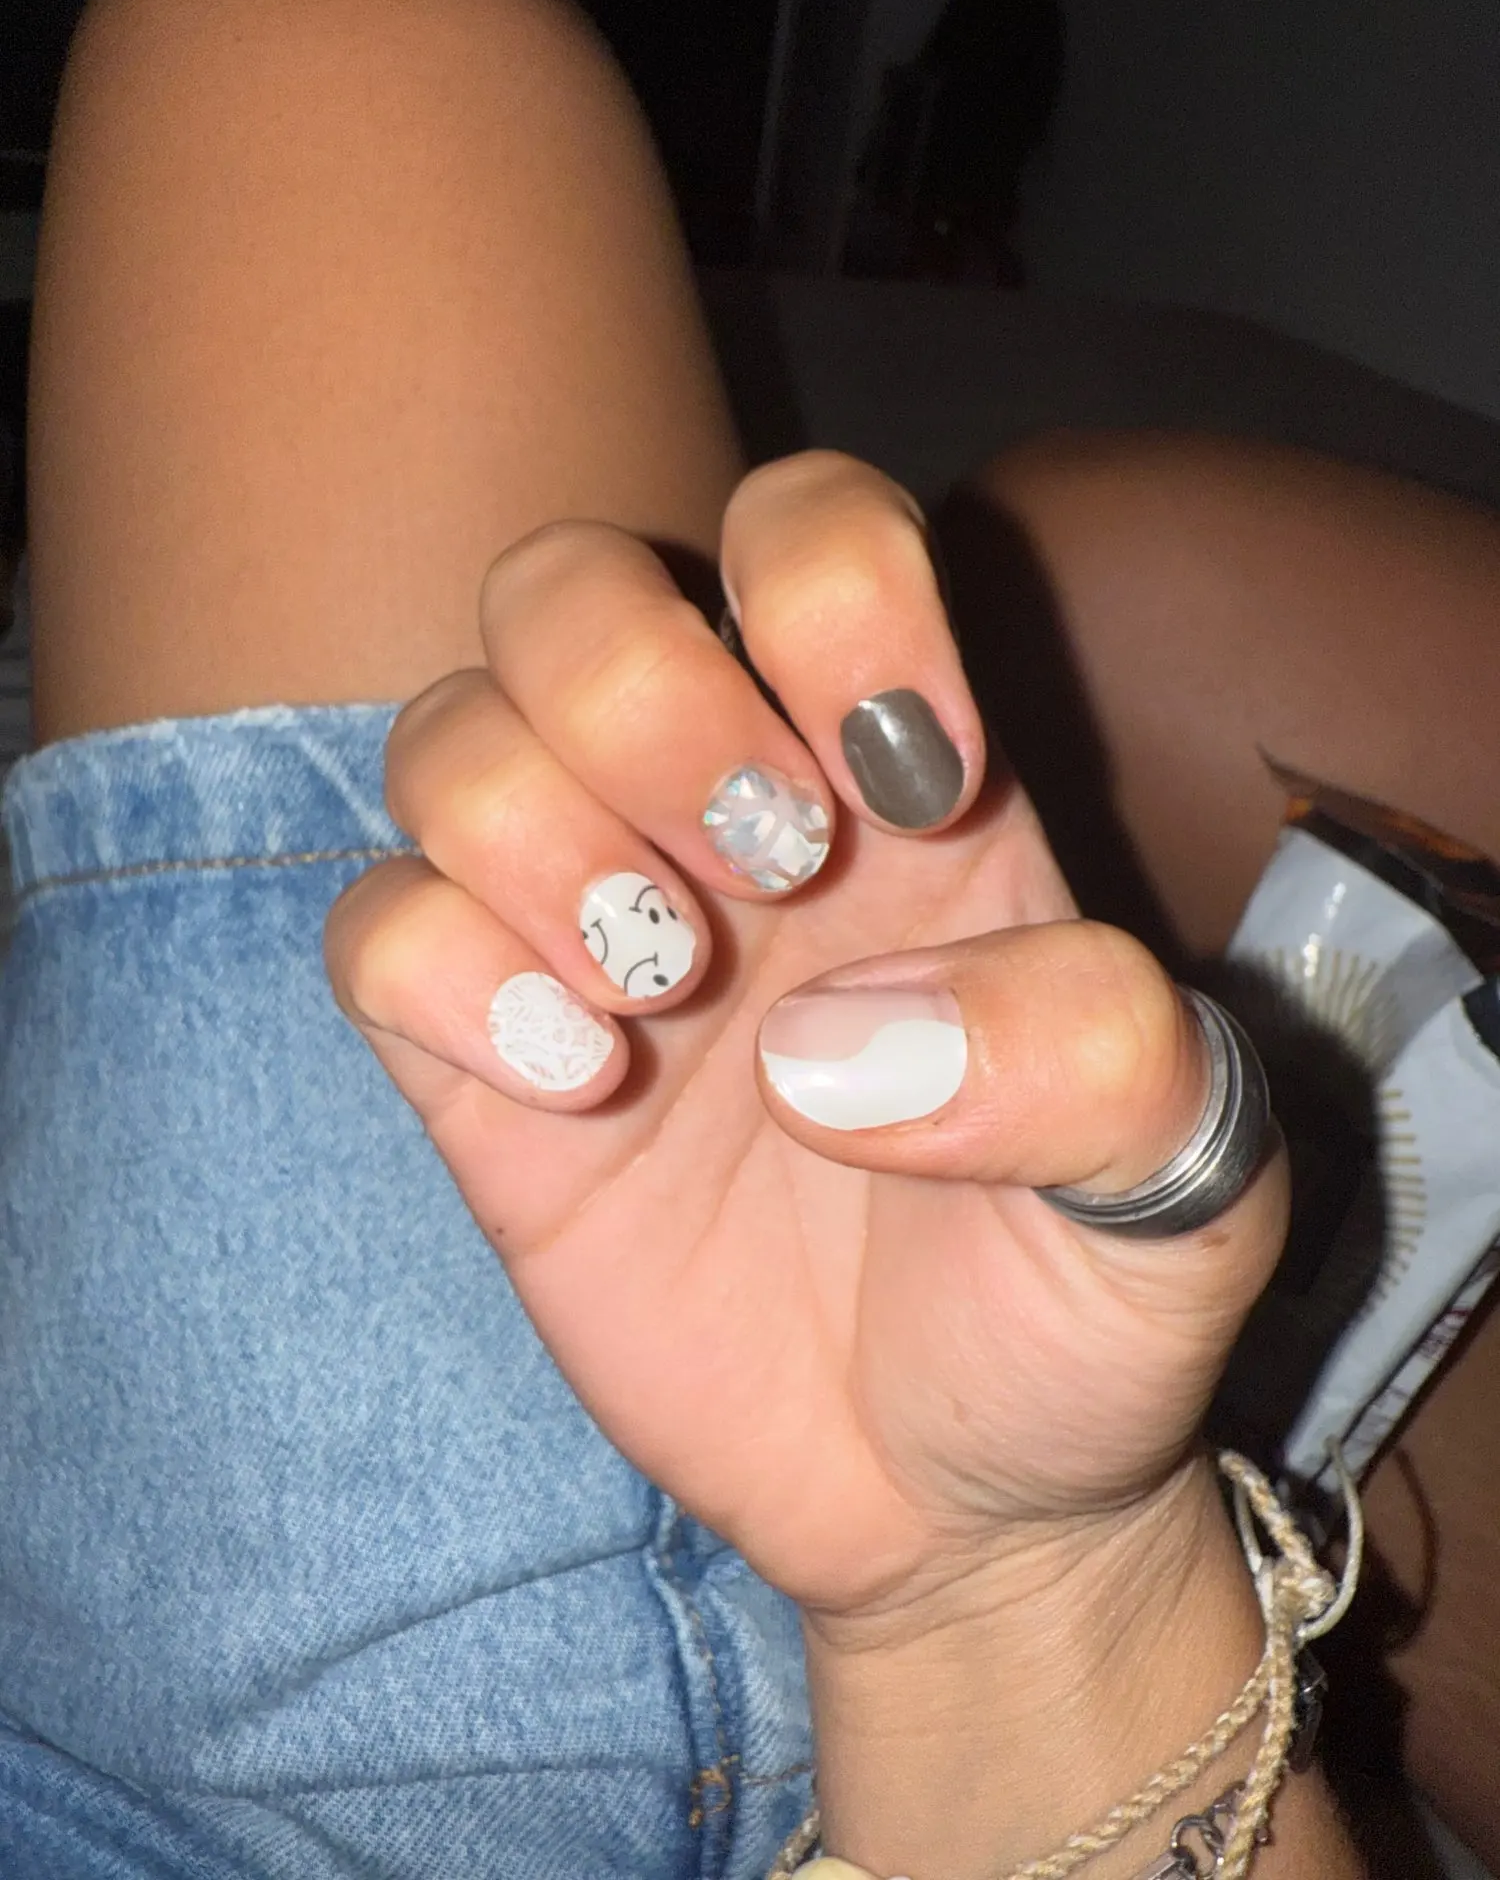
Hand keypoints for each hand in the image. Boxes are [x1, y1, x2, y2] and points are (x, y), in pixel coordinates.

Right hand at [325, 452, 1287, 1632]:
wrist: (954, 1495)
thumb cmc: (1077, 1302)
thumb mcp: (1188, 1177)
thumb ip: (1088, 1056)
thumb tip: (824, 1047)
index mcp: (904, 780)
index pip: (808, 528)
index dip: (832, 597)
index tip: (910, 785)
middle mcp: (721, 817)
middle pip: (567, 583)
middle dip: (642, 696)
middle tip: (765, 871)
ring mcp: (586, 934)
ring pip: (446, 733)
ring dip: (538, 837)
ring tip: (663, 992)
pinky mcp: (481, 1070)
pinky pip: (375, 930)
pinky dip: (447, 977)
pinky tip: (582, 1087)